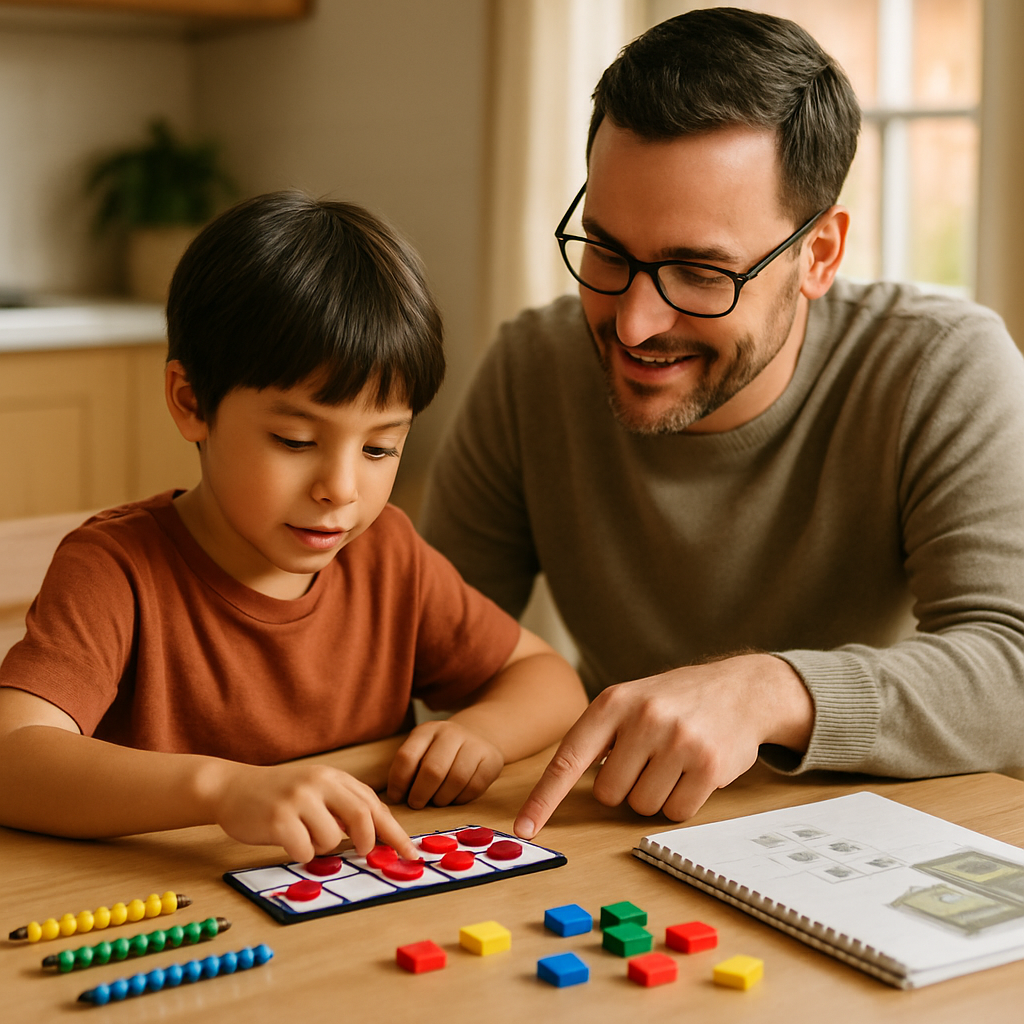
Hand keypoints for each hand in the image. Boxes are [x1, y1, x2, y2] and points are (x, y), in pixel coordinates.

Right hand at [208, 761, 417, 863]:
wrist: (232, 788)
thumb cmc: (279, 796)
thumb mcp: (316, 792)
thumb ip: (344, 808)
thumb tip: (376, 840)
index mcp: (334, 777)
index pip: (374, 805)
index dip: (395, 833)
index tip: (411, 855)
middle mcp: (320, 783)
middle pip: (363, 816)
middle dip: (368, 841)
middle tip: (364, 853)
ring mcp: (298, 799)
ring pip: (331, 840)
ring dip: (322, 848)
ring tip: (303, 836)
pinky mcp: (278, 818)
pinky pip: (304, 850)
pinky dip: (299, 854)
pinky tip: (286, 841)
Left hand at [387, 720, 504, 808]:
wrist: (477, 737)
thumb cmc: (439, 752)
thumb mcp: (420, 751)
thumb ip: (406, 770)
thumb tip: (392, 799)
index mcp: (427, 730)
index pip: (407, 757)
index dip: (398, 782)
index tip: (397, 797)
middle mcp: (451, 733)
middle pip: (433, 770)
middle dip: (420, 794)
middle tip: (417, 803)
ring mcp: (474, 744)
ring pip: (456, 780)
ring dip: (442, 799)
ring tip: (436, 801)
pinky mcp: (492, 759)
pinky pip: (474, 787)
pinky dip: (461, 799)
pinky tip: (454, 797)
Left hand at [513, 654, 812, 838]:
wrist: (740, 688)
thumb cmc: (674, 701)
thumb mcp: (630, 700)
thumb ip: (598, 737)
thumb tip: (559, 788)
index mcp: (612, 702)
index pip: (568, 759)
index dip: (544, 799)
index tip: (524, 828)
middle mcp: (642, 718)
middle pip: (608, 793)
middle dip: (625, 785)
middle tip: (649, 758)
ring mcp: (677, 740)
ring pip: (641, 806)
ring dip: (655, 794)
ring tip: (673, 761)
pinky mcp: (708, 764)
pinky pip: (676, 812)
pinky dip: (682, 801)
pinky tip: (694, 771)